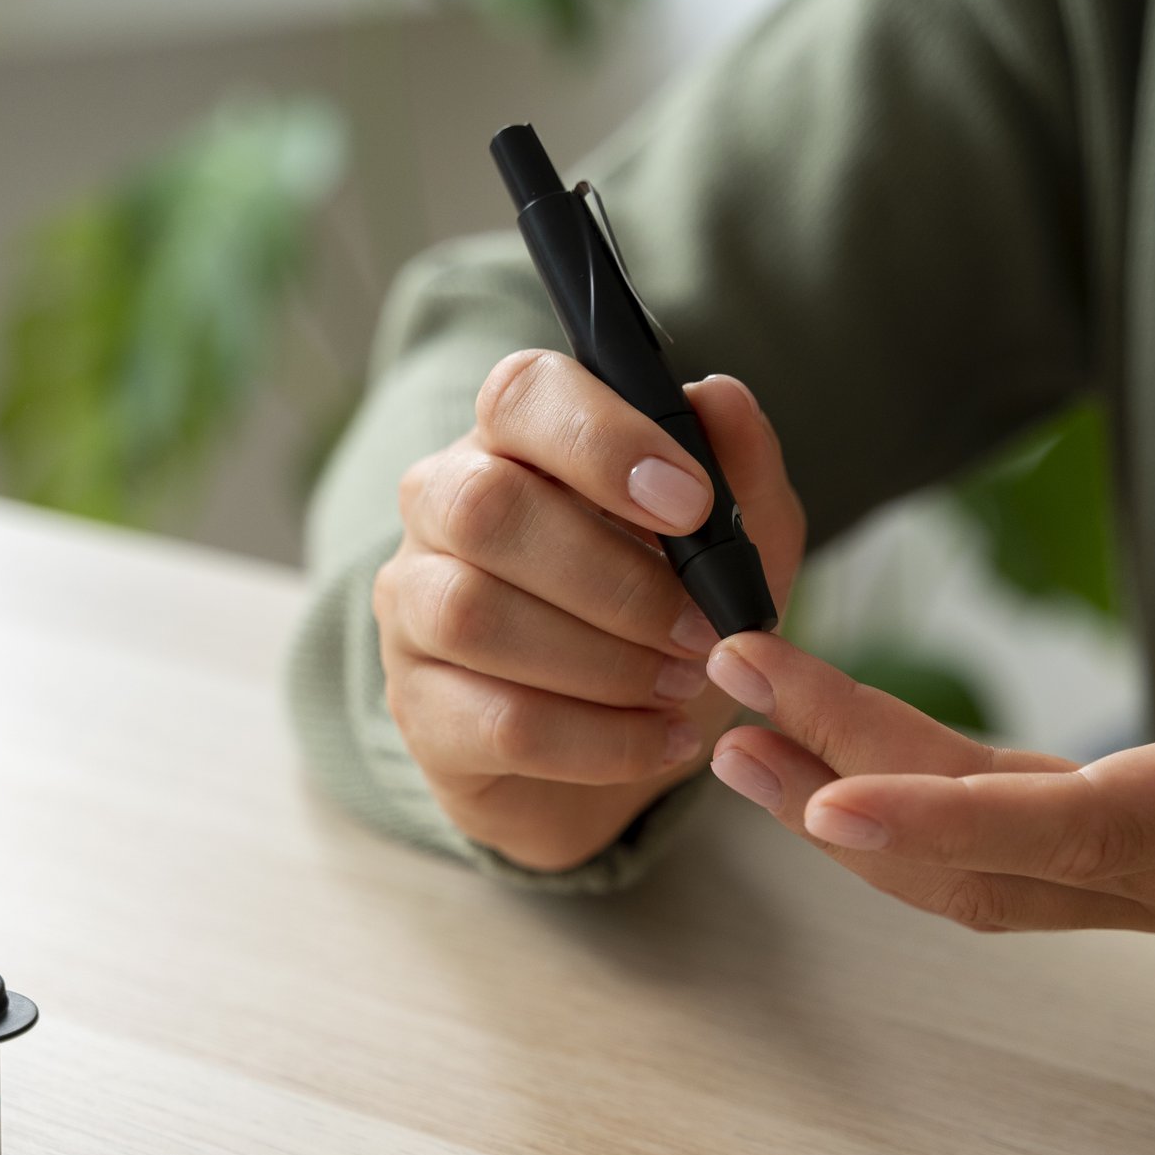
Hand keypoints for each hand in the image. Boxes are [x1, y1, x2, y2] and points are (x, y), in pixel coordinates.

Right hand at [377, 352, 806, 870]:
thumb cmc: (668, 623)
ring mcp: (414, 609)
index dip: (604, 439)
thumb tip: (721, 398)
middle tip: (704, 630)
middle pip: (486, 507)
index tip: (692, 502)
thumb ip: (740, 471)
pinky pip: (499, 721)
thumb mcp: (734, 549)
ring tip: (684, 685)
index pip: (522, 395)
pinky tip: (664, 740)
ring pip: (475, 615)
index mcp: (516, 441)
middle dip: (617, 578)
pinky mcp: (421, 711)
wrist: (621, 759)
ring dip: (608, 661)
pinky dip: (602, 739)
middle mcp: (442, 506)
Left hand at [703, 492, 1154, 932]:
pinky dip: (911, 823)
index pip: (1076, 826)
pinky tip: (830, 771)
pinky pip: (1003, 866)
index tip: (824, 789)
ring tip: (739, 746)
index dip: (946, 816)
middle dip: (848, 785)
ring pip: (980, 879)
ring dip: (853, 820)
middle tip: (729, 697)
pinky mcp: (1136, 873)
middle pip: (988, 854)